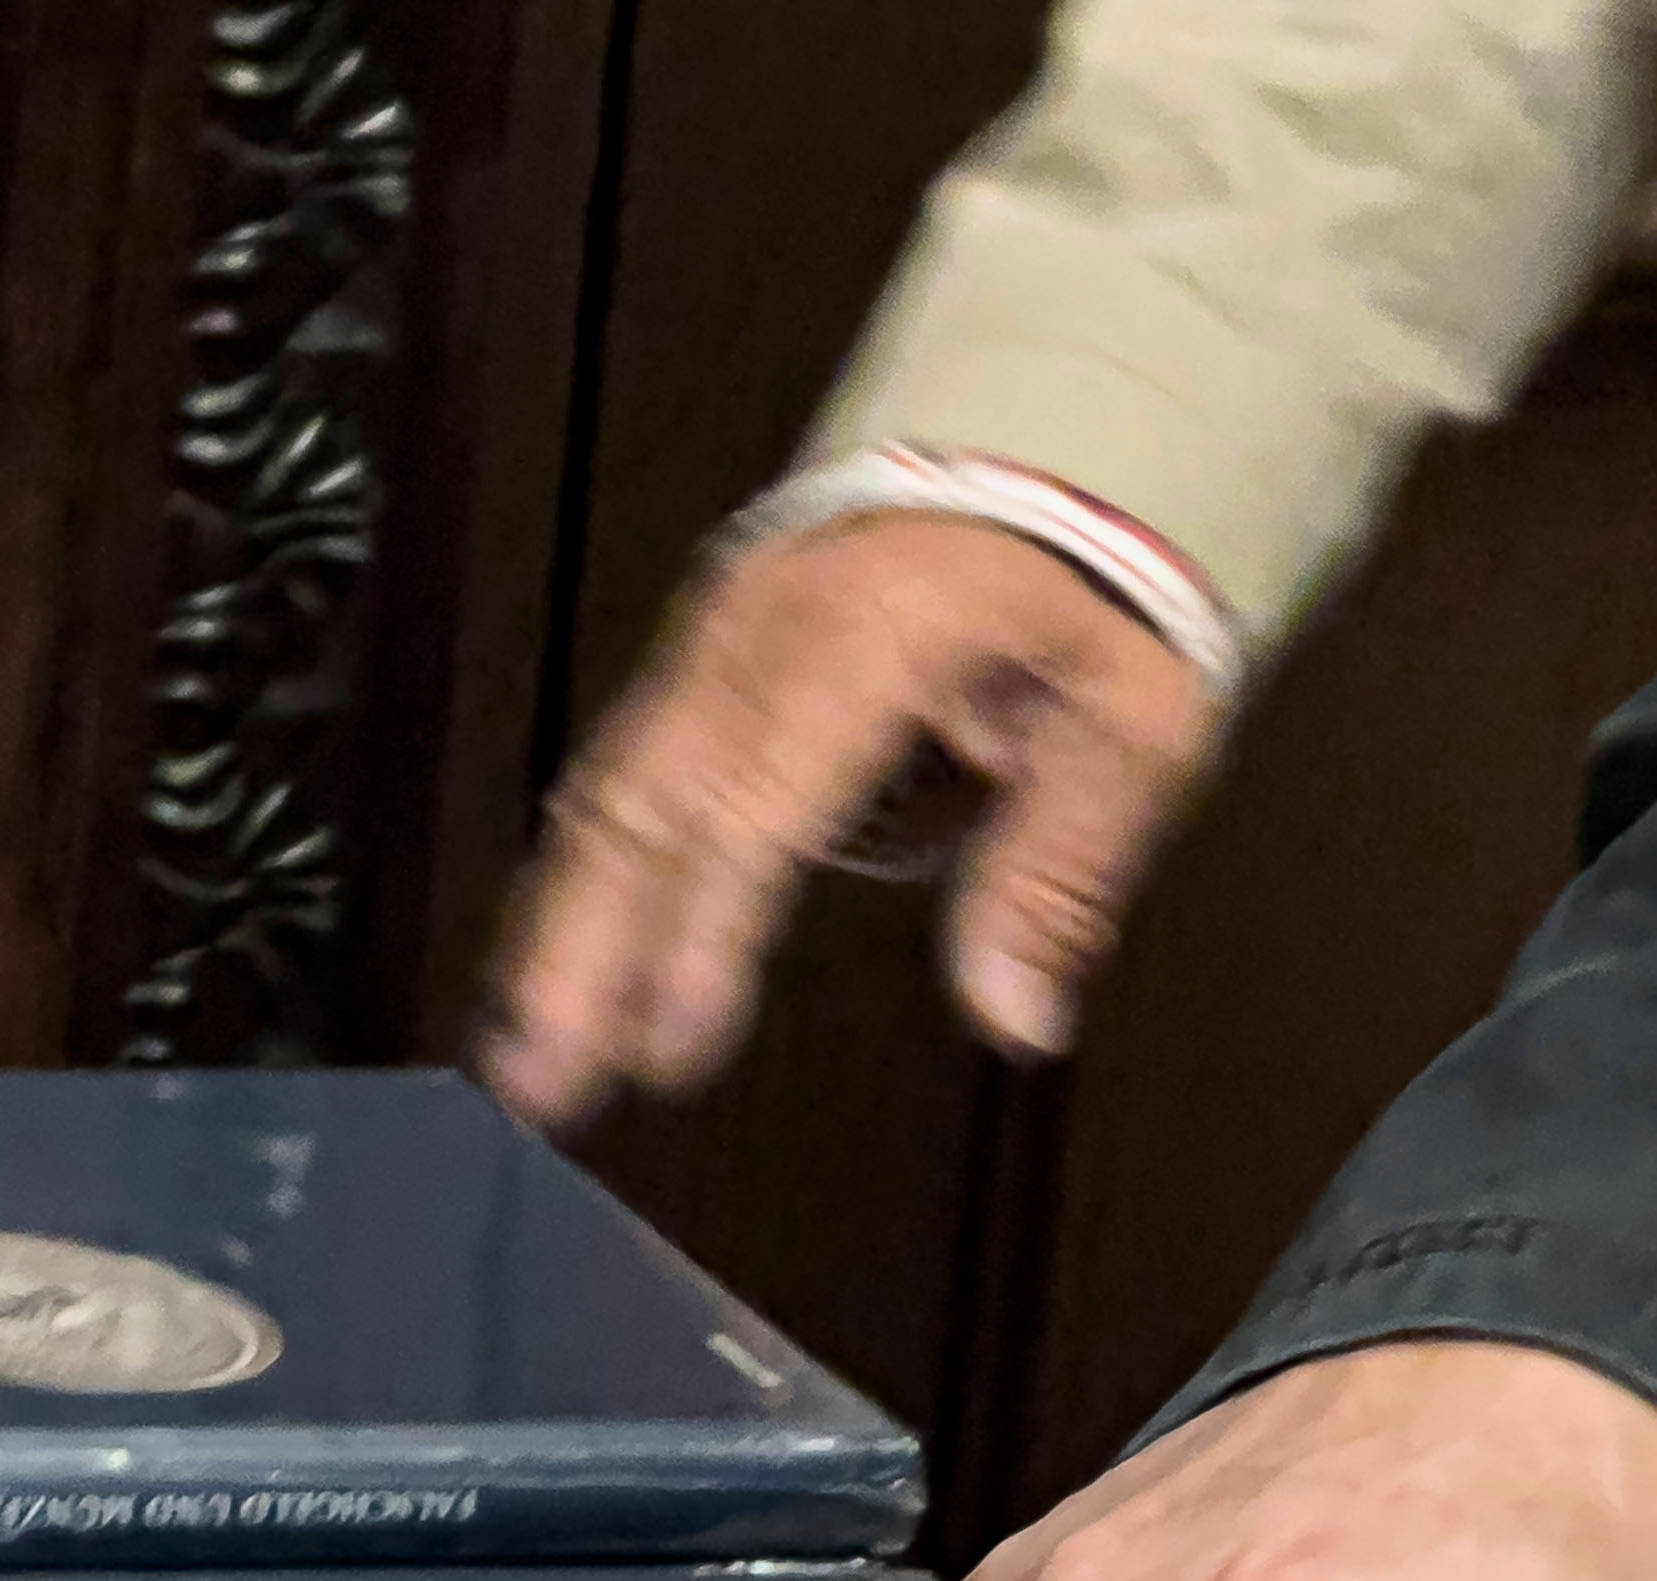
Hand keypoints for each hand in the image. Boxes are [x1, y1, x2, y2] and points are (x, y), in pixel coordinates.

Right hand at [480, 516, 1219, 1132]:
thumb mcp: (1133, 714)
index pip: (757, 802)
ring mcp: (724, 633)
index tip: (674, 1043)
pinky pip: (628, 769)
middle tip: (542, 1081)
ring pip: (611, 791)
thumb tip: (1012, 1013)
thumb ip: (1061, 869)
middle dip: (580, 951)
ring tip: (523, 1056)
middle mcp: (770, 626)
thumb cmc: (1101, 557)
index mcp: (874, 629)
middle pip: (642, 802)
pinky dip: (588, 876)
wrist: (1066, 423)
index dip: (705, 931)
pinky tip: (560, 963)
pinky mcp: (711, 652)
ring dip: (559, 929)